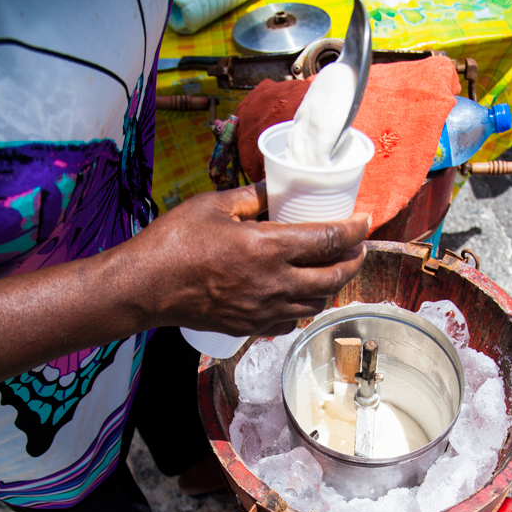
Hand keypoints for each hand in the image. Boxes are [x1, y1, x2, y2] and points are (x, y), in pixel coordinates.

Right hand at [126, 182, 369, 335]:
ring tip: (333, 270)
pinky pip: (291, 322)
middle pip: (333, 278)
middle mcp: (274, 284)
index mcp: (268, 248)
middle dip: (353, 262)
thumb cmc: (175, 242)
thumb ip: (253, 196)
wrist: (147, 287)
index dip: (353, 230)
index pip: (328, 240)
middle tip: (357, 249)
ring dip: (331, 287)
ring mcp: (264, 310)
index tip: (364, 221)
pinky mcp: (251, 326)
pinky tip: (300, 297)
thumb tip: (277, 185)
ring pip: (315, 304)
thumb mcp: (215, 205)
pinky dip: (303, 309)